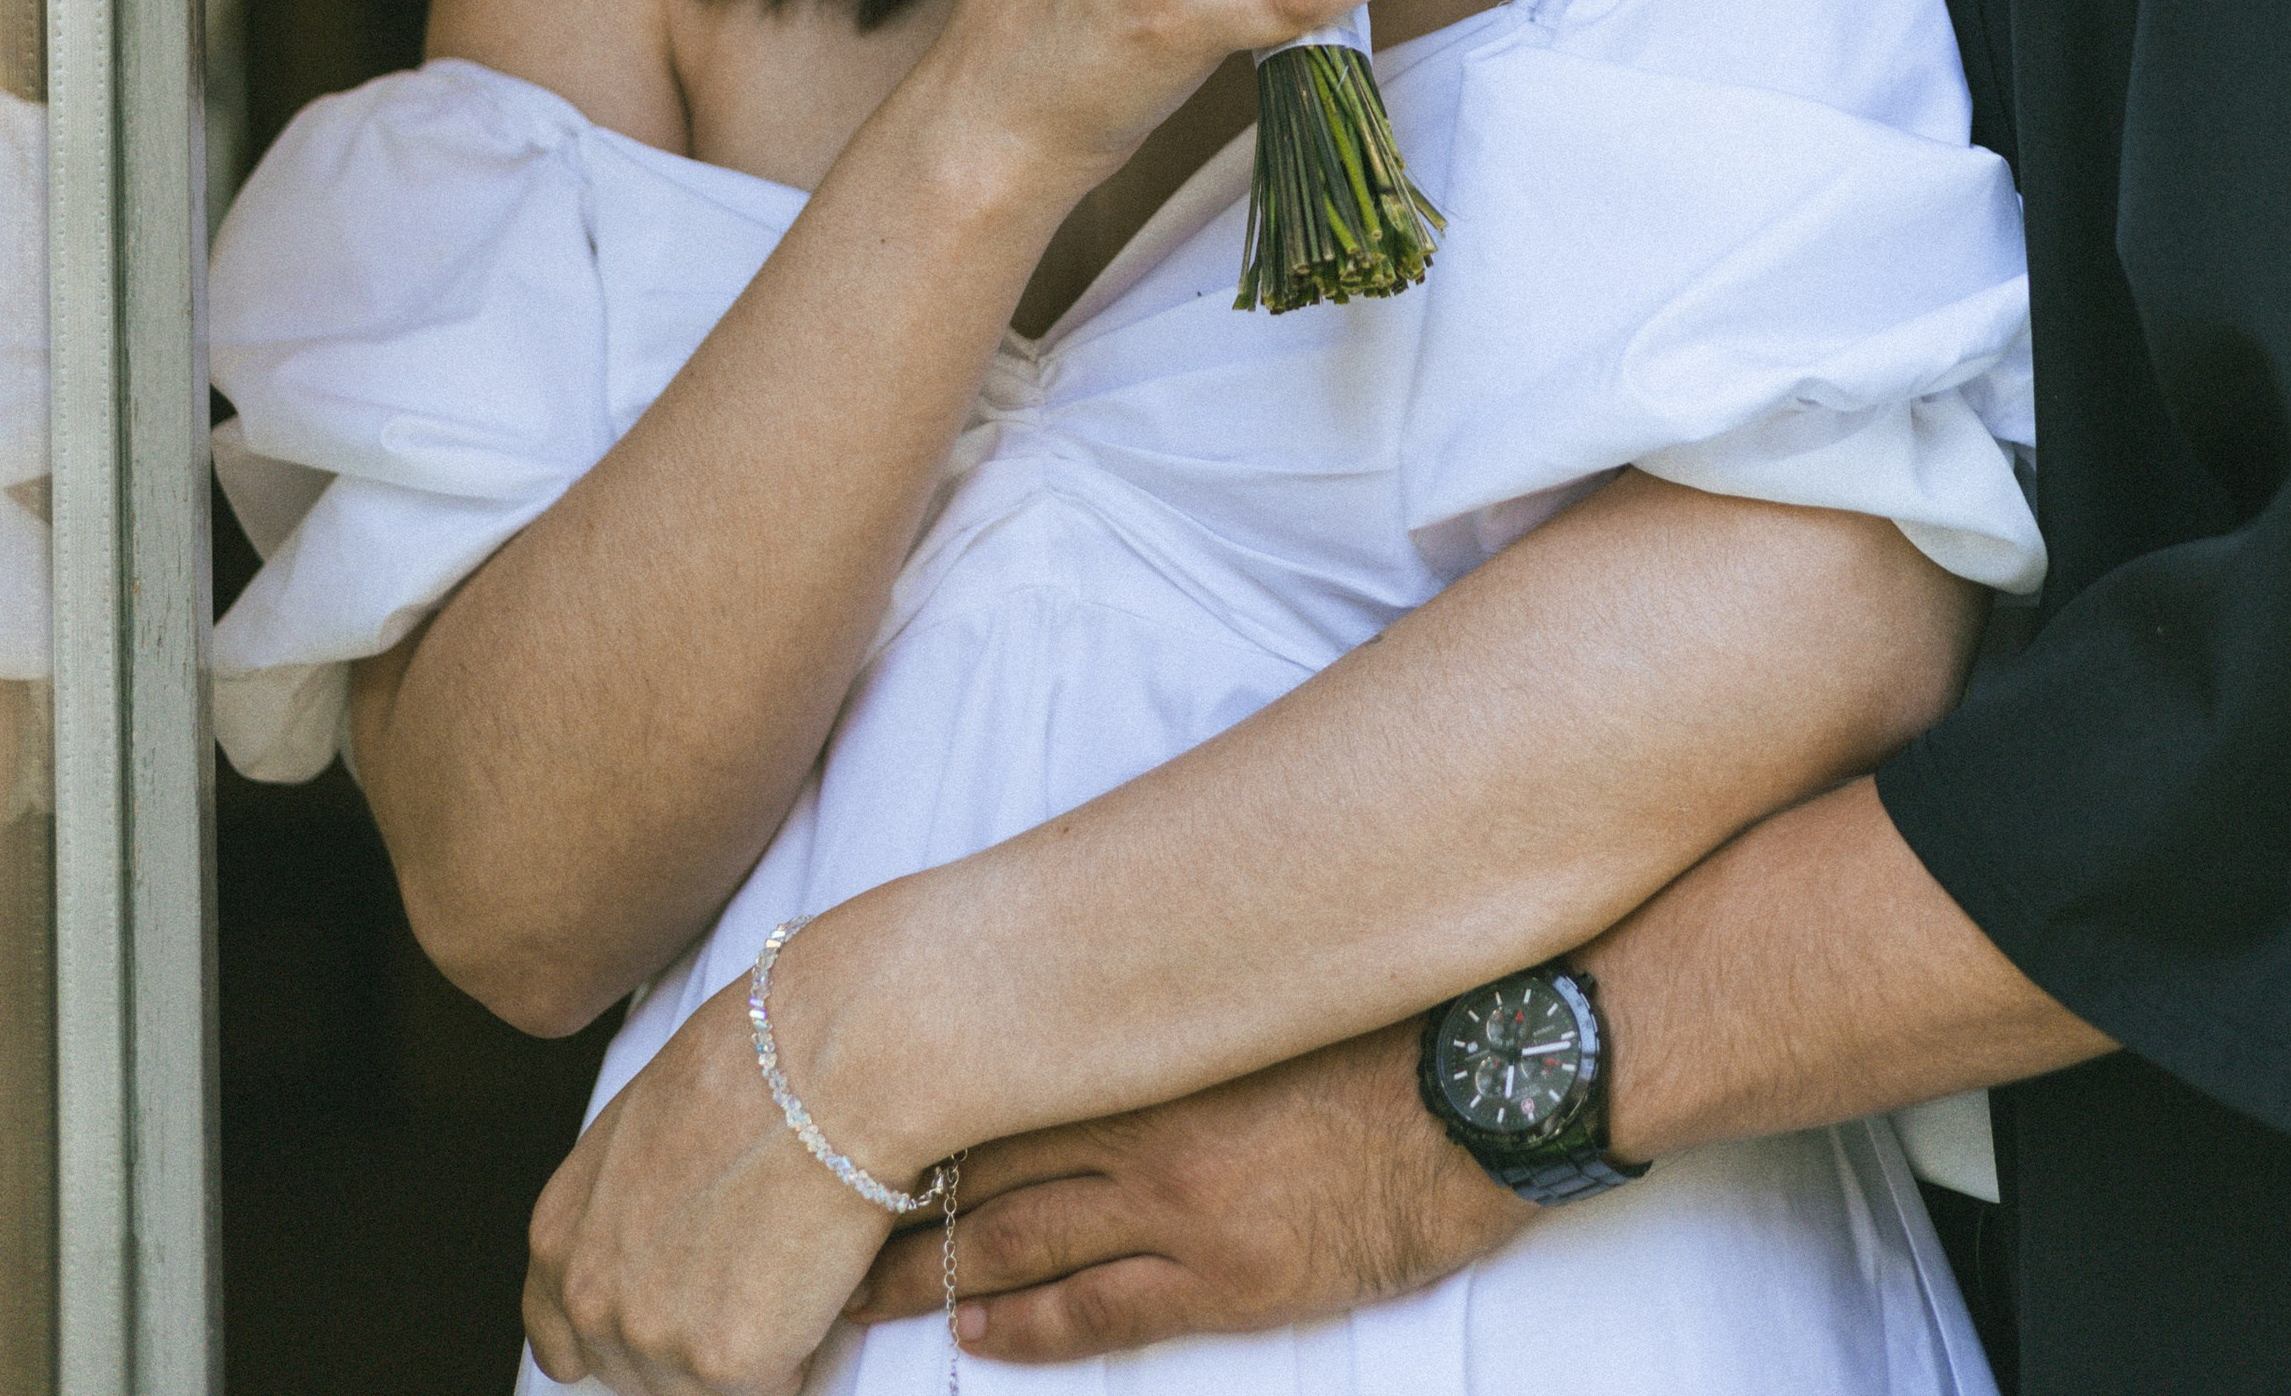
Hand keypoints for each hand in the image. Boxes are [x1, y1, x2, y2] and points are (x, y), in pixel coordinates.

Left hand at [522, 964, 906, 1395]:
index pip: (559, 1338)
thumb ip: (622, 1204)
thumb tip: (656, 1240)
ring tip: (784, 1254)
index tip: (660, 1319)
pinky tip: (813, 1272)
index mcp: (560, 1235)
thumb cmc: (756, 1064)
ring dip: (746, 1343)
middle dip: (691, 1333)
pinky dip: (800, 1349)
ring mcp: (654, 1340)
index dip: (619, 1330)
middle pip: (636, 1370)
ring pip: (702, 1386)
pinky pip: (771, 1386)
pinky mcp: (725, 1368)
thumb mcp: (645, 1124)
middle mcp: (591, 1299)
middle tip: (746, 1266)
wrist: (830, 1063)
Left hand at [843, 1030, 1526, 1365]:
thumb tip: (1079, 962)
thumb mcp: (1252, 965)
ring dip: (921, 1264)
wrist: (1491, 1069)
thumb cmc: (1380, 1000)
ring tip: (849, 1284)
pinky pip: (1095, 1309)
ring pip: (1009, 1236)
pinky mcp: (1230, 1275)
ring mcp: (1179, 1201)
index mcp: (1139, 1026)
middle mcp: (1138, 1109)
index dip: (901, 1097)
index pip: (982, 1065)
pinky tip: (970, 1329)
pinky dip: (1021, 1323)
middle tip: (800, 1212)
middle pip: (975, 1155)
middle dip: (880, 1189)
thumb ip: (1158, 977)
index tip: (831, 1109)